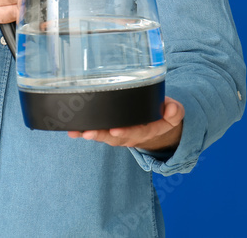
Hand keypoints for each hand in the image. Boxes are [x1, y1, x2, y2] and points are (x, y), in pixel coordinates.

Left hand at [67, 97, 183, 150]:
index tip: (116, 131)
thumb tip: (173, 109)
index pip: (137, 132)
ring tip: (76, 131)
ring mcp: (119, 134)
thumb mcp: (174, 113)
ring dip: (89, 134)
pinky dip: (84, 131)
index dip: (126, 132)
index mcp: (147, 131)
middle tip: (88, 133)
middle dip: (101, 135)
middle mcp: (131, 135)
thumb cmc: (163, 115)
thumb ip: (175, 112)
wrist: (158, 124)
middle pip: (114, 138)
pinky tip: (71, 128)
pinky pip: (97, 132)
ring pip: (103, 136)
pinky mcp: (109, 130)